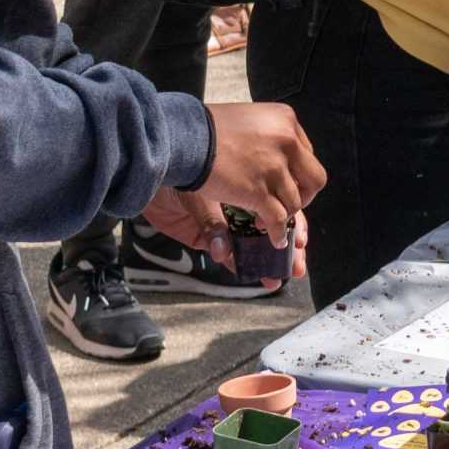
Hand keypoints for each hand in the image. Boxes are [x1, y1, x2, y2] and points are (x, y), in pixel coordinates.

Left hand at [139, 189, 305, 288]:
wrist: (149, 176)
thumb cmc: (180, 171)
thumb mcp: (201, 192)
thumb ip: (213, 223)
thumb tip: (222, 251)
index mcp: (251, 180)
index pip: (280, 201)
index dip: (292, 221)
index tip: (299, 240)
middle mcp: (243, 201)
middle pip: (274, 226)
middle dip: (287, 248)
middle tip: (296, 266)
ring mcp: (227, 220)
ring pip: (254, 243)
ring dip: (267, 261)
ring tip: (276, 277)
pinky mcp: (209, 236)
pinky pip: (228, 252)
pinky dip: (236, 263)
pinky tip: (248, 273)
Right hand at [196, 102, 326, 244]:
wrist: (184, 136)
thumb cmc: (207, 128)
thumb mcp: (246, 121)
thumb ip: (265, 137)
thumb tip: (278, 155)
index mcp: (285, 120)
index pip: (306, 154)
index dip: (297, 174)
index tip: (287, 183)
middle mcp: (287, 141)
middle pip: (313, 178)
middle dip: (303, 196)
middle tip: (287, 204)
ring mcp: (275, 167)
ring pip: (295, 201)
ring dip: (285, 216)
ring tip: (270, 223)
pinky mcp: (259, 191)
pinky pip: (279, 219)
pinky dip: (279, 232)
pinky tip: (274, 239)